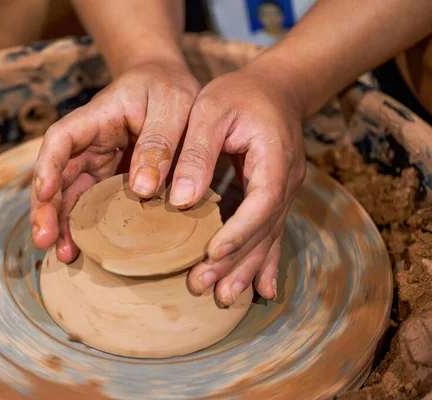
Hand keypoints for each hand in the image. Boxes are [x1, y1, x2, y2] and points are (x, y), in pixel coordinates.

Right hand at [30, 60, 199, 262]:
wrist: (168, 85)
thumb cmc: (169, 88)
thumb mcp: (174, 104)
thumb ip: (160, 142)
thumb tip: (144, 190)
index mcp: (98, 116)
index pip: (62, 138)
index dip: (49, 165)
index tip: (45, 191)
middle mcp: (89, 143)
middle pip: (56, 174)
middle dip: (46, 207)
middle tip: (45, 240)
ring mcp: (97, 163)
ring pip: (69, 195)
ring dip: (62, 224)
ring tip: (64, 255)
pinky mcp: (109, 180)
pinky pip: (91, 204)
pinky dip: (85, 226)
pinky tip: (83, 249)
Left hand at [176, 64, 305, 305]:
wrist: (275, 87)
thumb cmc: (239, 94)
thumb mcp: (212, 110)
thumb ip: (198, 152)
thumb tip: (183, 200)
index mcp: (275, 157)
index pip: (261, 202)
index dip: (238, 230)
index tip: (211, 253)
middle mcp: (287, 181)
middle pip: (264, 229)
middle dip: (234, 260)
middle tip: (203, 287)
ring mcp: (284, 191)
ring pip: (268, 237)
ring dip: (247, 269)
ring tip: (225, 297)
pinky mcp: (274, 197)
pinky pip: (271, 233)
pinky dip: (264, 261)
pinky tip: (261, 289)